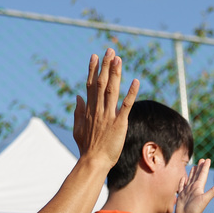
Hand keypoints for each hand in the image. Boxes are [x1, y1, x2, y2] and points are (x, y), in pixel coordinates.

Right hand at [73, 49, 139, 167]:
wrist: (93, 161)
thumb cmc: (86, 148)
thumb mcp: (78, 128)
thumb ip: (78, 112)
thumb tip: (77, 97)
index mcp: (89, 110)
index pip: (91, 85)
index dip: (93, 69)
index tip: (94, 56)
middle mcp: (98, 109)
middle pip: (101, 83)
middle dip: (105, 65)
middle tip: (110, 50)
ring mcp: (108, 115)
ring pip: (112, 90)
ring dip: (115, 73)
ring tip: (119, 58)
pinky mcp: (119, 123)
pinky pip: (126, 105)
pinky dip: (131, 93)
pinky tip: (136, 81)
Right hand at [175, 159, 213, 212]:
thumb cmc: (195, 211)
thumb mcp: (205, 199)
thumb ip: (213, 191)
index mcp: (199, 188)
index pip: (203, 175)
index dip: (205, 167)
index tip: (208, 159)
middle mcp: (194, 189)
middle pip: (197, 176)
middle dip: (200, 167)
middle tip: (202, 159)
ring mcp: (187, 192)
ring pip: (190, 180)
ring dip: (192, 173)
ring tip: (194, 166)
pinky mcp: (181, 196)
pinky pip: (181, 186)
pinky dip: (182, 181)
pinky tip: (183, 178)